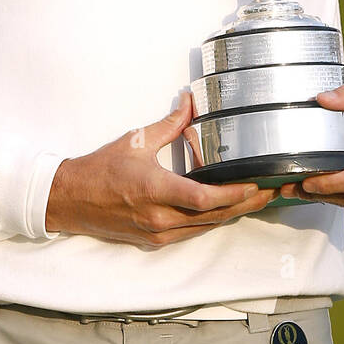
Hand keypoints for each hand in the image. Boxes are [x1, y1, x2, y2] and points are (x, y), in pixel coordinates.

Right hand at [45, 91, 278, 246]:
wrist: (71, 199)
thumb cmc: (101, 169)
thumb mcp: (136, 141)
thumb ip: (169, 124)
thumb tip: (190, 102)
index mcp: (154, 190)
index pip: (203, 199)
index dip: (234, 195)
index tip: (256, 184)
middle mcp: (159, 218)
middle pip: (213, 217)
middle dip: (245, 205)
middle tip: (272, 192)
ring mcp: (157, 233)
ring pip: (206, 228)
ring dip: (233, 214)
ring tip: (257, 199)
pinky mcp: (155, 241)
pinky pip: (192, 232)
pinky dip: (212, 220)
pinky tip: (227, 208)